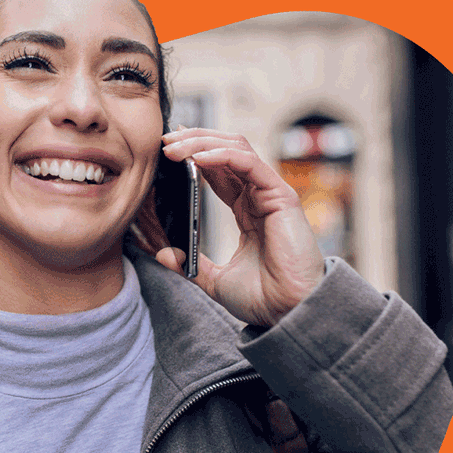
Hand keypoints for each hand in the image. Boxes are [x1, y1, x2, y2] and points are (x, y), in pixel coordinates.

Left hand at [155, 126, 325, 328]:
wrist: (287, 312)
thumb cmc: (263, 298)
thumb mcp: (215, 280)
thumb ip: (191, 264)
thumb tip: (164, 254)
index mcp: (247, 211)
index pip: (219, 170)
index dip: (194, 154)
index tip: (167, 148)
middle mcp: (259, 197)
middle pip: (226, 150)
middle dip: (194, 140)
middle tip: (165, 140)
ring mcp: (270, 193)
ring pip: (236, 148)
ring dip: (202, 142)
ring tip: (173, 147)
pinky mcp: (280, 195)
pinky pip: (249, 163)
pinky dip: (222, 155)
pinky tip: (199, 158)